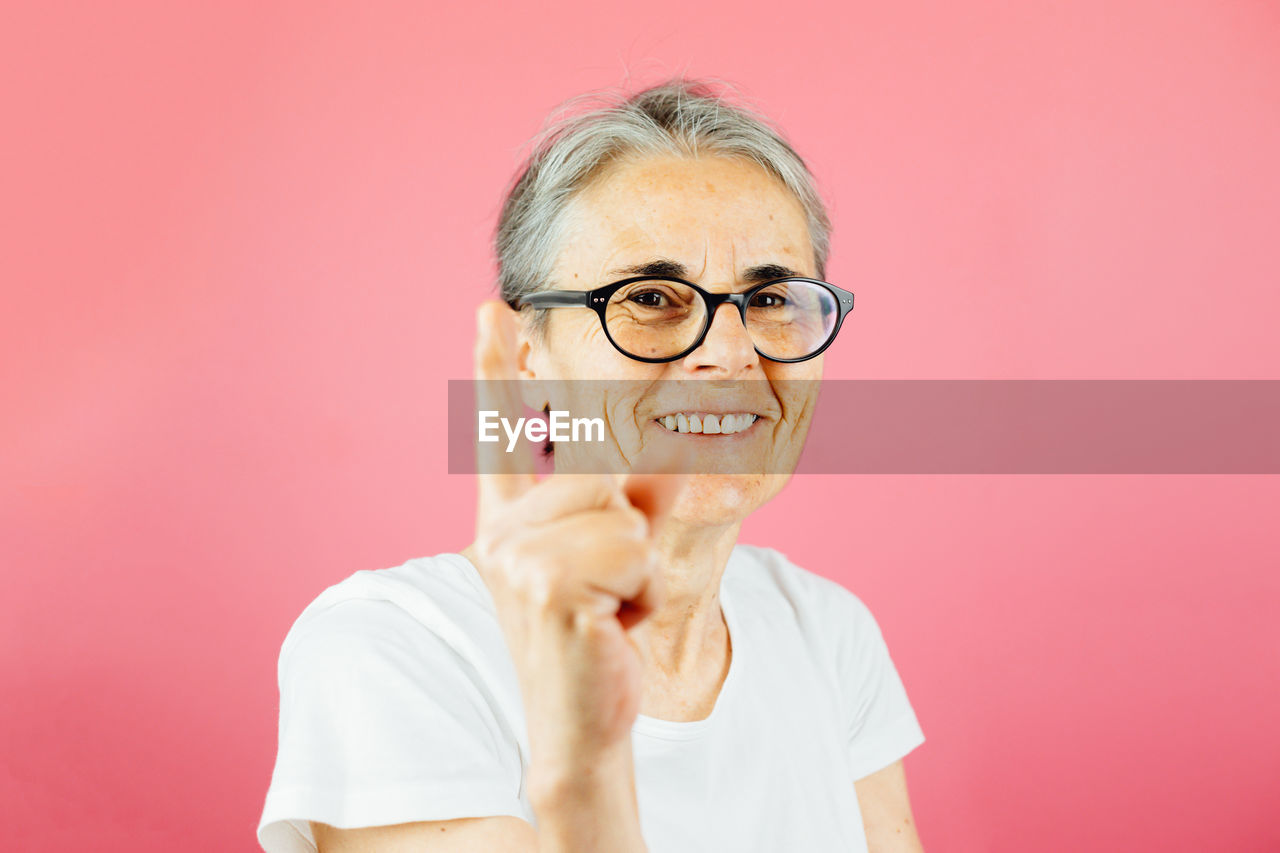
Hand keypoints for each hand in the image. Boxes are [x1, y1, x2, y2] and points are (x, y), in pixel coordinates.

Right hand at [469, 300, 685, 803]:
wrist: (580, 723)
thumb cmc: (599, 638)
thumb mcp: (616, 559)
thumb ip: (628, 500)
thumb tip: (674, 465)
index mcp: (510, 521)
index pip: (500, 434)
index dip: (495, 368)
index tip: (492, 307)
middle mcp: (502, 532)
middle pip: (603, 473)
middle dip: (630, 531)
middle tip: (608, 591)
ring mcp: (517, 559)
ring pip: (622, 511)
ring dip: (638, 566)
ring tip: (608, 608)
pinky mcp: (546, 587)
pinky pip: (628, 547)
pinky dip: (639, 589)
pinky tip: (608, 625)